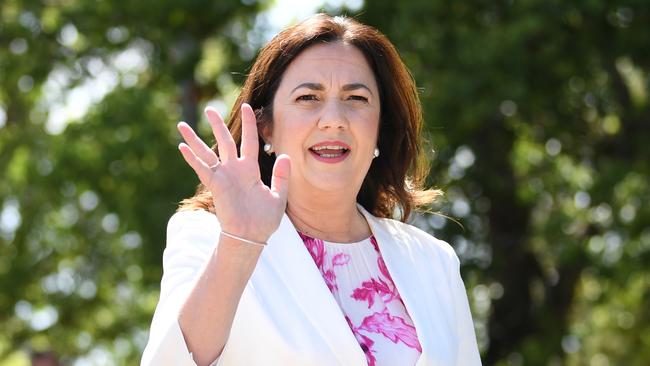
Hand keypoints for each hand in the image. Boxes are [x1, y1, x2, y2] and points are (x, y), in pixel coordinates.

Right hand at [177, 103, 290, 242]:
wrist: (252, 236)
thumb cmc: (265, 220)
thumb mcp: (278, 196)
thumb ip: (281, 176)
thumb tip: (285, 155)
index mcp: (250, 170)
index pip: (250, 141)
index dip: (250, 124)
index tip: (248, 108)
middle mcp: (235, 170)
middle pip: (225, 141)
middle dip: (217, 125)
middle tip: (209, 109)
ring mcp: (223, 177)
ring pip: (208, 152)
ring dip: (195, 139)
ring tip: (182, 125)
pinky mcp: (216, 185)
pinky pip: (202, 168)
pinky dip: (192, 158)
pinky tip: (181, 146)